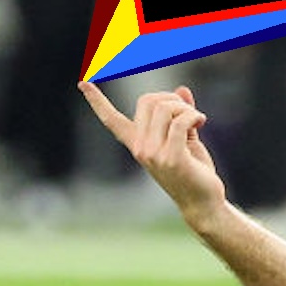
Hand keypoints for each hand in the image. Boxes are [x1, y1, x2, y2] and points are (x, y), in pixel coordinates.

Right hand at [80, 82, 226, 228]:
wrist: (204, 203)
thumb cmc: (195, 172)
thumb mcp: (186, 139)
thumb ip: (181, 115)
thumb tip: (182, 89)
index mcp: (138, 144)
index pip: (111, 120)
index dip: (97, 101)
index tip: (82, 83)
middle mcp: (140, 148)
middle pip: (147, 101)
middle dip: (171, 99)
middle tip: (190, 113)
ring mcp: (153, 154)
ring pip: (165, 108)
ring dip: (186, 108)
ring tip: (198, 119)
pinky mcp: (171, 158)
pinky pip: (180, 122)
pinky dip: (193, 116)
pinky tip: (202, 121)